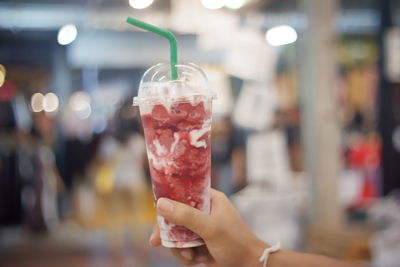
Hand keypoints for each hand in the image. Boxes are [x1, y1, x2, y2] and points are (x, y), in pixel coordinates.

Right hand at [149, 189, 267, 266]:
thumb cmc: (236, 244)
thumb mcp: (211, 228)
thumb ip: (187, 216)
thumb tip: (161, 204)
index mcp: (209, 199)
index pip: (183, 192)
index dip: (167, 201)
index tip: (156, 214)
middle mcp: (204, 211)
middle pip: (174, 215)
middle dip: (168, 231)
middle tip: (156, 241)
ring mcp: (201, 228)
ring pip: (176, 233)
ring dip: (178, 247)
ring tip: (190, 257)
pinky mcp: (200, 243)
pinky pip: (182, 246)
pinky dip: (185, 256)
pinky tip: (195, 262)